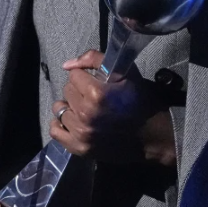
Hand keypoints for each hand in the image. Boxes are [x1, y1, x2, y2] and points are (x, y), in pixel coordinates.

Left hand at [49, 50, 176, 166]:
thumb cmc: (138, 99)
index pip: (74, 75)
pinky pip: (55, 132)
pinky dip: (61, 125)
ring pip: (60, 109)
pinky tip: (73, 121)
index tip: (96, 81)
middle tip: (93, 96)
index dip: (86, 76)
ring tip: (84, 109)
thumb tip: (66, 65)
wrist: (152, 134)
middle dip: (78, 90)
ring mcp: (81, 133)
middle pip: (66, 91)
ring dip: (71, 107)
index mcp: (97, 93)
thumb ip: (94, 59)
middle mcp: (86, 114)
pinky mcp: (80, 148)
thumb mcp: (124, 72)